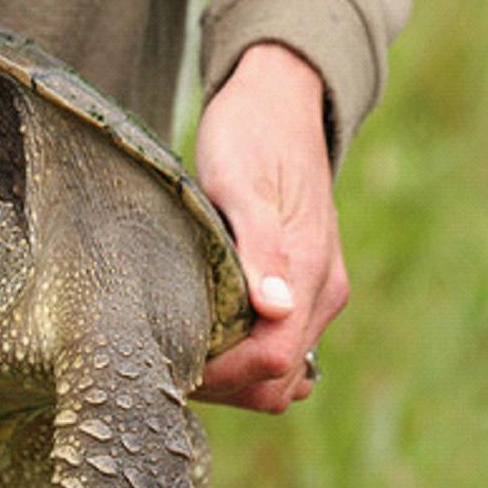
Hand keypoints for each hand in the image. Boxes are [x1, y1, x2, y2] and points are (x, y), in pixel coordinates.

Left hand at [193, 42, 348, 412]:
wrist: (278, 101)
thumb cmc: (250, 135)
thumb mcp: (241, 182)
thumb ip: (259, 245)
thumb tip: (275, 309)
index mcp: (311, 274)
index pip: (273, 362)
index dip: (222, 376)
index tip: (171, 364)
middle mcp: (321, 293)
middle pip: (276, 383)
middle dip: (223, 386)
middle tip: (165, 363)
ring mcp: (314, 293)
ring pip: (278, 374)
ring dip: (230, 378)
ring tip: (176, 352)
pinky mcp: (300, 288)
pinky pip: (277, 349)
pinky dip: (242, 361)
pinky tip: (201, 340)